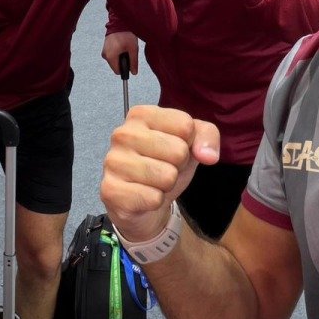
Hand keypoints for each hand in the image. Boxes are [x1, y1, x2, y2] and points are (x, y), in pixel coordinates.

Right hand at [100, 106, 219, 241]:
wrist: (143, 203)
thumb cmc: (166, 164)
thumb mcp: (190, 143)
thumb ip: (207, 136)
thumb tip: (208, 155)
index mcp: (141, 114)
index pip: (185, 125)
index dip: (188, 143)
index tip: (174, 149)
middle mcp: (122, 133)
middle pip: (178, 151)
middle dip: (178, 166)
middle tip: (163, 168)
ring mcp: (113, 161)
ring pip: (167, 176)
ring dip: (167, 185)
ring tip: (154, 182)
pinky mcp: (110, 190)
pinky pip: (153, 198)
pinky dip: (155, 202)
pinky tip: (143, 196)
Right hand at [102, 31, 138, 75]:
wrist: (118, 22)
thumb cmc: (126, 35)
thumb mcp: (133, 49)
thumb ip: (133, 62)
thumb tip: (134, 73)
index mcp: (110, 57)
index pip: (118, 71)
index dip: (125, 68)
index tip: (130, 60)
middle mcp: (105, 55)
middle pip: (116, 66)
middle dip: (123, 61)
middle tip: (128, 51)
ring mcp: (104, 51)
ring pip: (114, 60)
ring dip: (120, 56)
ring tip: (125, 46)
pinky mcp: (105, 47)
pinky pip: (112, 54)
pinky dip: (118, 52)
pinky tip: (122, 45)